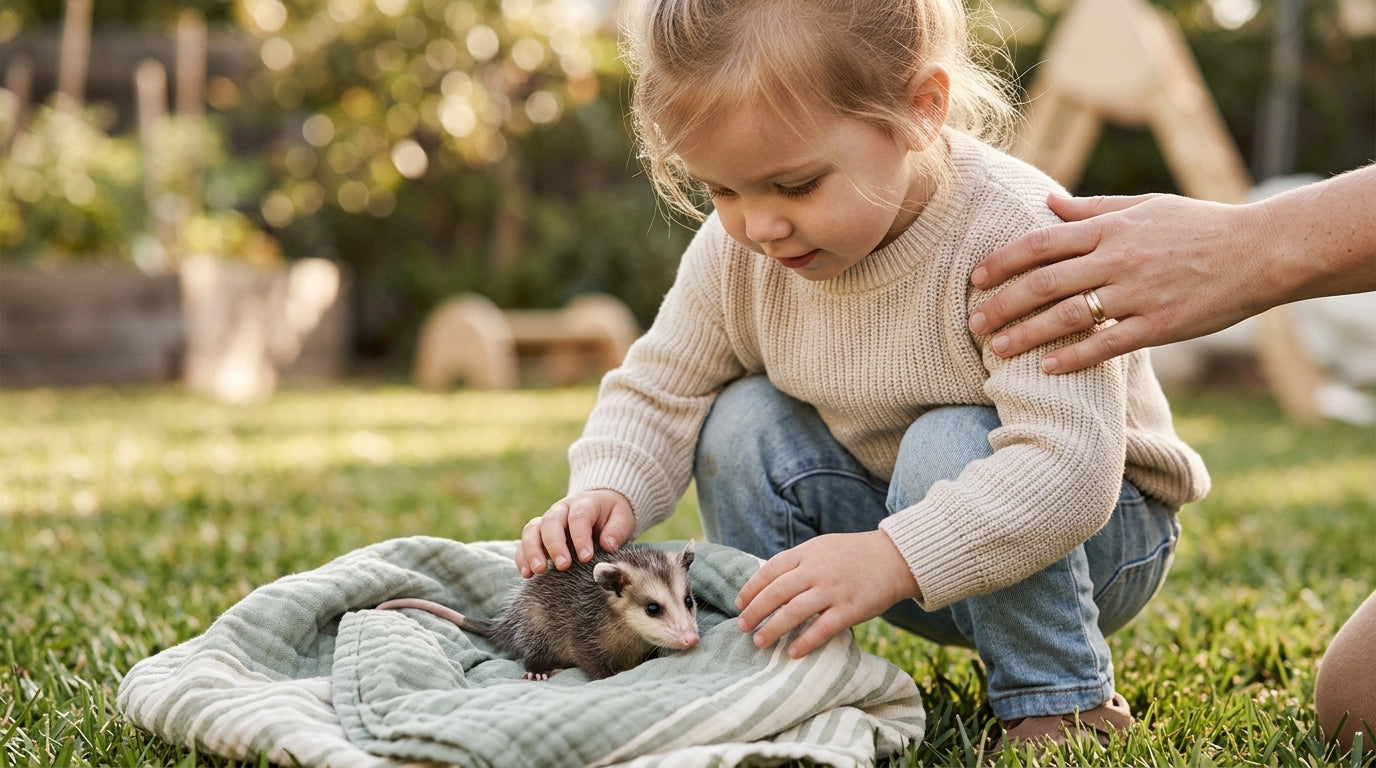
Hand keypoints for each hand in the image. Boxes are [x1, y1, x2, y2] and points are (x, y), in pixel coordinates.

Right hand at [515, 489, 635, 577]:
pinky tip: (527, 574)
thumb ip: (617, 530)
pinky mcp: (538, 536)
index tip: (586, 557)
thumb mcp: (622, 517)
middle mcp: (561, 510)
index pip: (578, 517)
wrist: (600, 507)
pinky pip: (524, 544)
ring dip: (532, 551)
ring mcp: (547, 522)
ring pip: (531, 531)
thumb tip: (607, 544)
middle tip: (563, 565)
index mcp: (583, 504)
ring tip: (538, 571)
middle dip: (555, 545)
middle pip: (551, 522)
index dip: (580, 537)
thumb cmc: (612, 516)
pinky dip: (522, 558)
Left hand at [734, 531, 918, 658]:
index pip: (769, 570)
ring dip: (773, 629)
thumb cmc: (853, 555)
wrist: (894, 558)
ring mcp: (833, 590)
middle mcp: (816, 571)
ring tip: (759, 642)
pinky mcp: (851, 609)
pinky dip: (805, 642)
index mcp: (806, 554)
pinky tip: (792, 652)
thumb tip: (767, 584)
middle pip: (776, 592)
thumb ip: (797, 564)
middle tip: (742, 627)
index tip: (739, 604)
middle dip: (755, 611)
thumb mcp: (821, 548)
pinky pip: (823, 628)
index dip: (751, 588)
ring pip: (794, 611)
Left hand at [967, 193, 1260, 372]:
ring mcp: (1139, 293)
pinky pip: (1108, 344)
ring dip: (1027, 334)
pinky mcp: (1161, 325)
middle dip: (1003, 303)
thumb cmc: (1200, 226)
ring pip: (1069, 315)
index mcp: (1112, 228)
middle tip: (972, 323)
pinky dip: (1075, 357)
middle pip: (1044, 282)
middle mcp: (1119, 259)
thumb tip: (1048, 202)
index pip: (1041, 243)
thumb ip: (1093, 209)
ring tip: (996, 350)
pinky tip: (1048, 369)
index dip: (1003, 261)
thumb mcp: (1146, 207)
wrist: (1262, 250)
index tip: (975, 278)